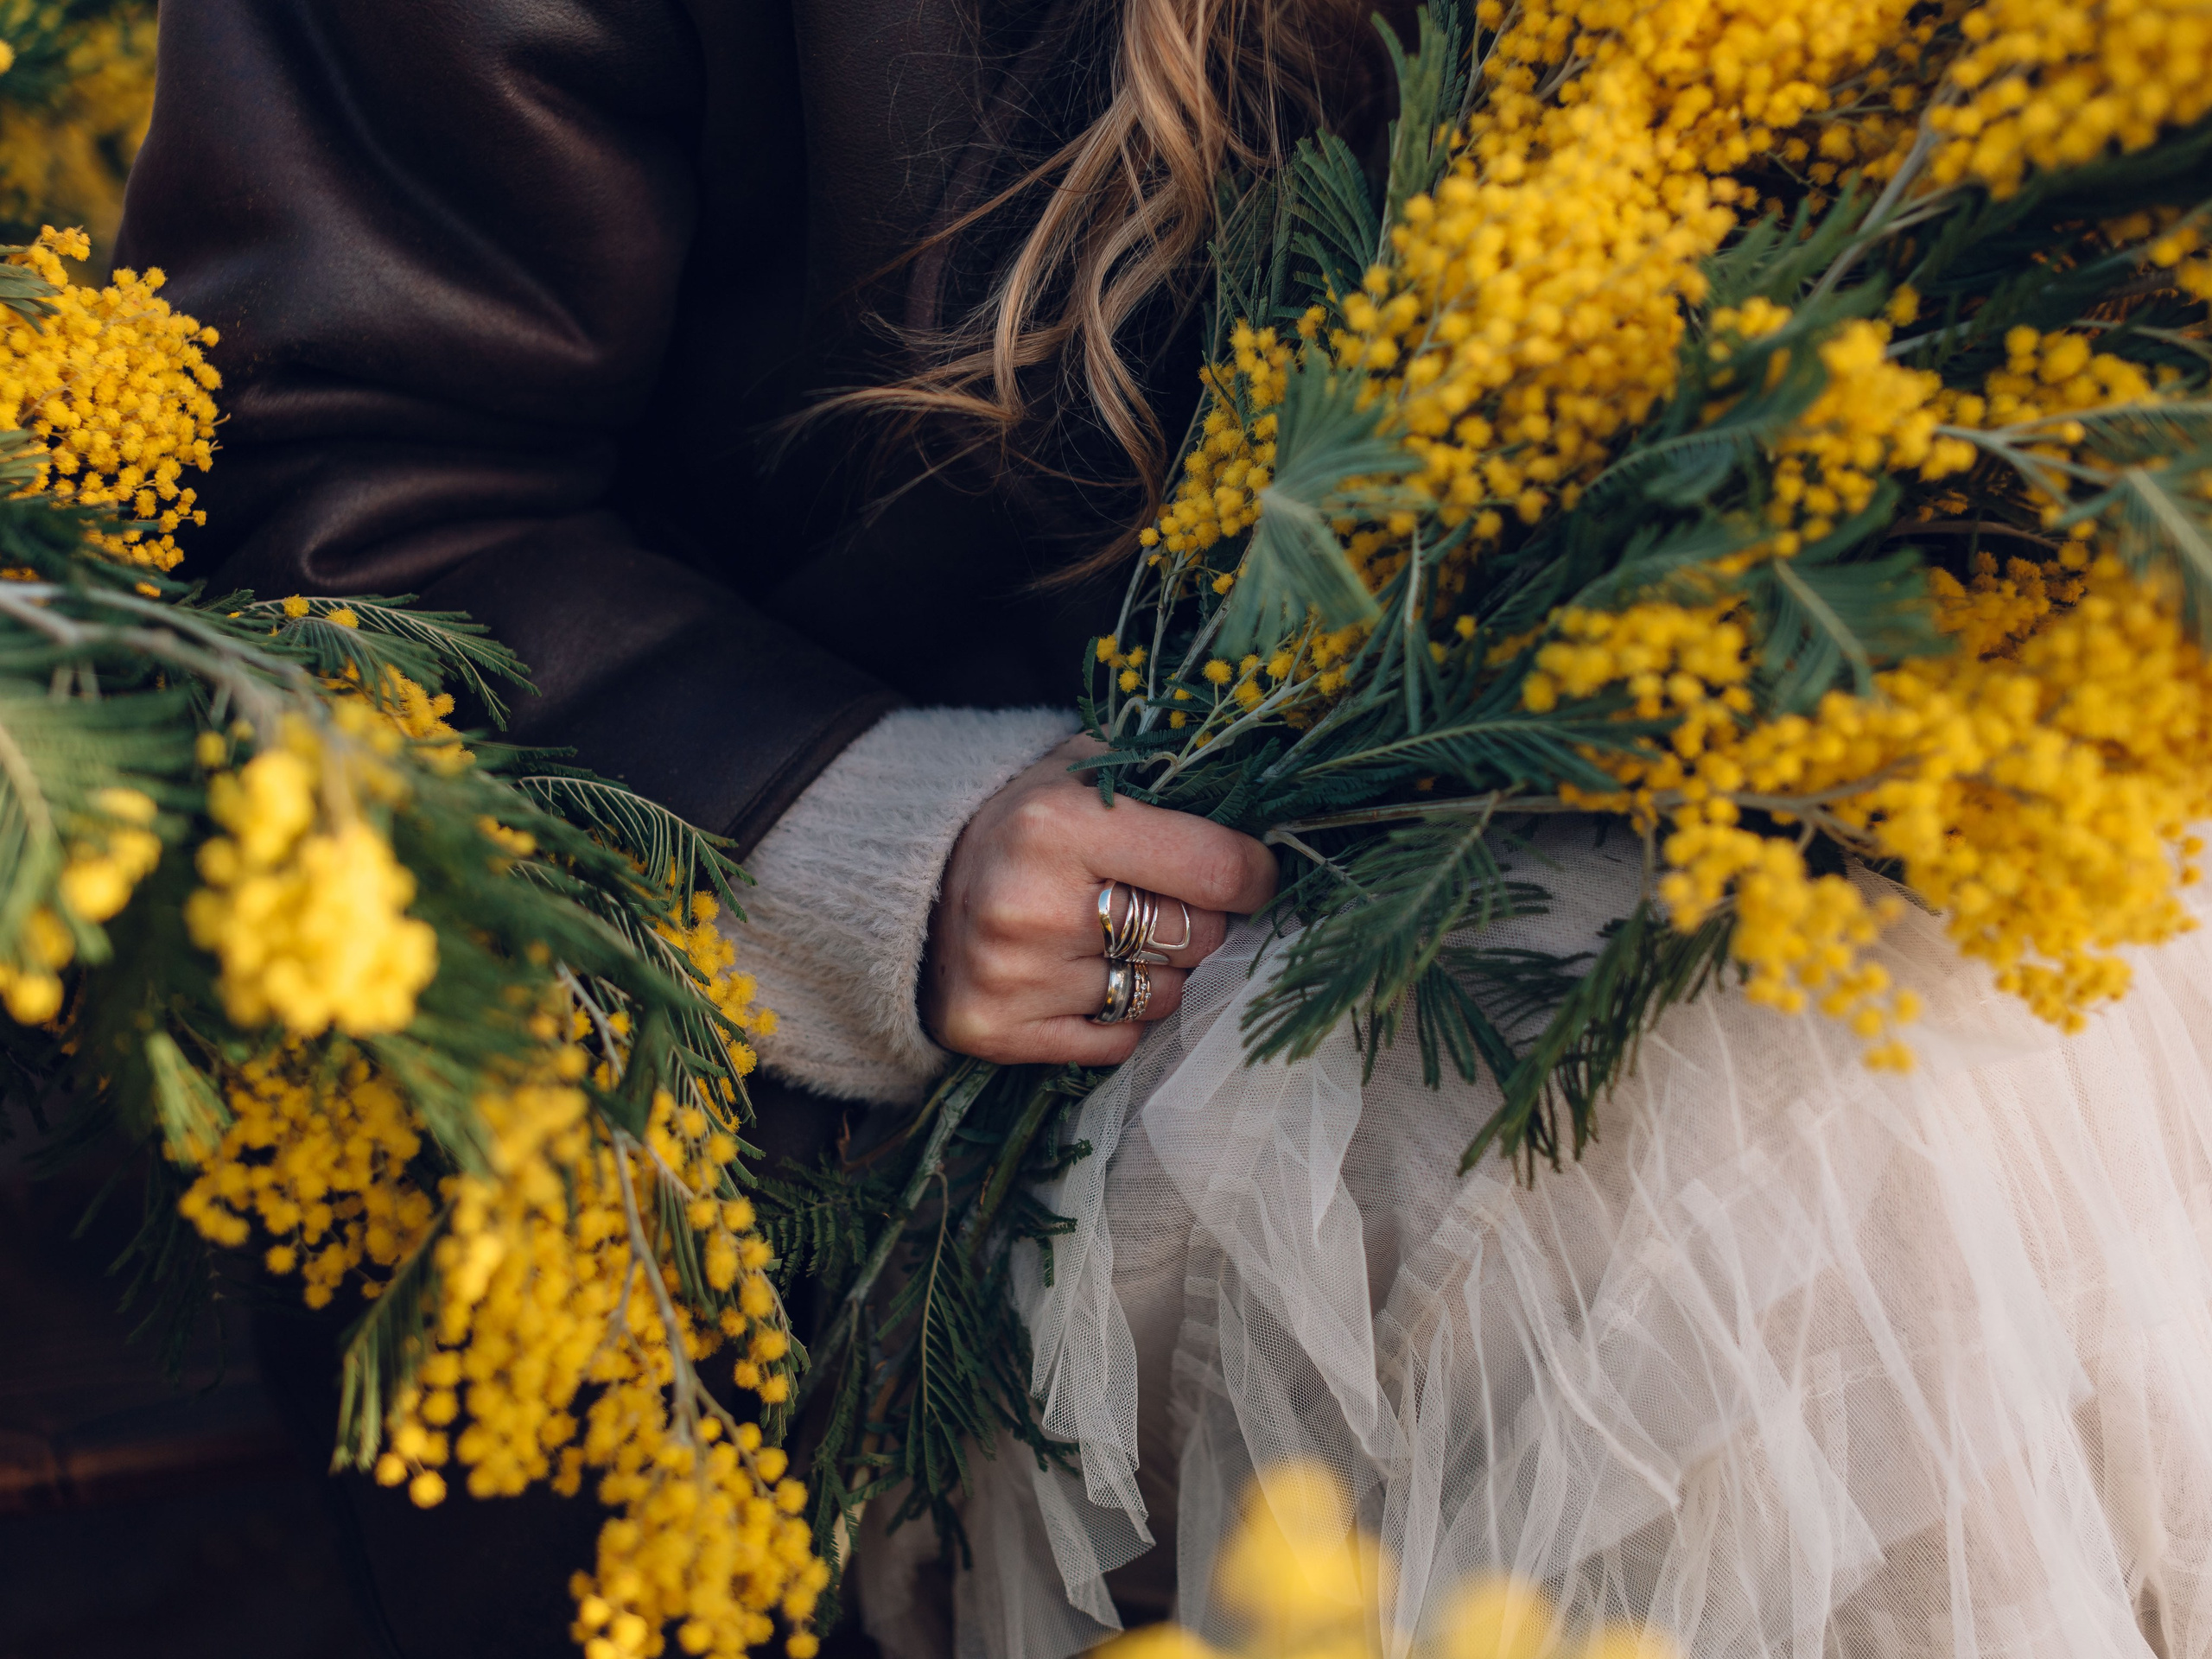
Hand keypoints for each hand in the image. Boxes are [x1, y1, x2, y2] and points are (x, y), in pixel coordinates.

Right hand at [922, 735, 1277, 1064]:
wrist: (906, 885)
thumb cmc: (1018, 823)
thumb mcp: (1079, 771)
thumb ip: (1163, 778)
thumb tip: (1262, 802)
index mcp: (1059, 826)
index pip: (1215, 870)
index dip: (1254, 875)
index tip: (1254, 874)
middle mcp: (1033, 907)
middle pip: (1198, 939)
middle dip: (1200, 921)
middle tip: (1170, 902)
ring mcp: (1015, 979)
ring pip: (1164, 995)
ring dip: (1161, 970)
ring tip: (1115, 937)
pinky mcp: (1000, 1033)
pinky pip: (1120, 1041)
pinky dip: (1121, 1015)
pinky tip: (1085, 976)